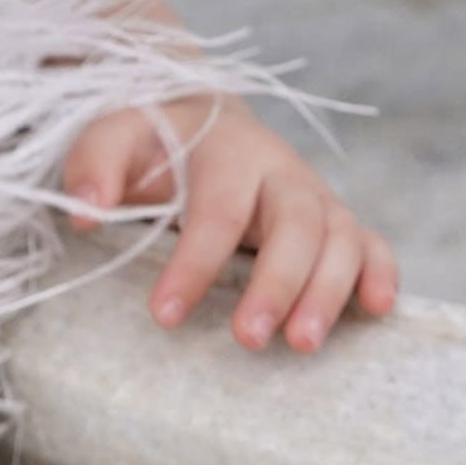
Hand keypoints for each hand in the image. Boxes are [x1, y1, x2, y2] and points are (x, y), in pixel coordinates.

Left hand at [59, 93, 399, 352]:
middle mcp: (281, 171)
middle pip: (297, 225)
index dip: (195, 264)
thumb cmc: (152, 142)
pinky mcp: (334, 220)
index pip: (217, 211)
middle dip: (277, 285)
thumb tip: (83, 212)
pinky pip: (371, 242)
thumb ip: (94, 164)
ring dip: (329, 292)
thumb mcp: (113, 137)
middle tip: (248, 339)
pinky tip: (378, 310)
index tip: (164, 314)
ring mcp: (314, 196)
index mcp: (227, 151)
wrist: (196, 120)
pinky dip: (382, 272)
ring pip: (340, 238)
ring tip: (301, 344)